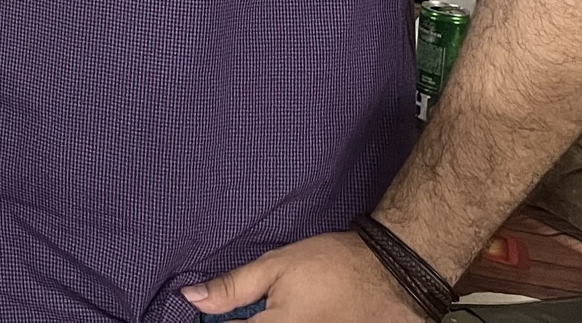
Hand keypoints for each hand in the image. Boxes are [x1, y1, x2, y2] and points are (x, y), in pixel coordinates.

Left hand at [180, 231, 422, 320]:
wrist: (392, 274)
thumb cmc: (331, 265)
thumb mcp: (275, 266)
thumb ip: (232, 288)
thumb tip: (190, 297)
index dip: (214, 322)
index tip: (213, 315)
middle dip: (246, 321)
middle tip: (258, 309)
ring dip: (268, 322)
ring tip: (284, 308)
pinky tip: (304, 314)